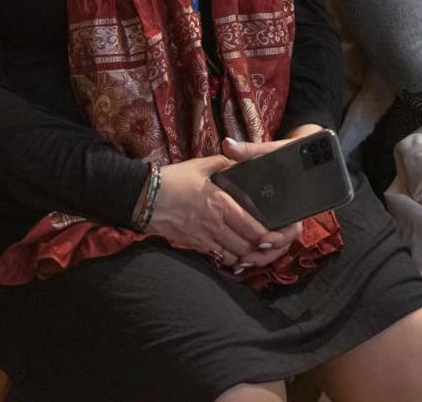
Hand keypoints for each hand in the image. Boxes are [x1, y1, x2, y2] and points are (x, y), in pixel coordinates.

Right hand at [146, 153, 294, 270]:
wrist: (144, 198)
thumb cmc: (173, 180)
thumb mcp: (201, 165)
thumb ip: (225, 163)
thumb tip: (240, 161)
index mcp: (220, 204)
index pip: (251, 226)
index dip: (267, 236)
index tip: (277, 237)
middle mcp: (215, 224)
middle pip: (246, 246)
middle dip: (262, 250)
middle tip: (272, 247)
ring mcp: (204, 238)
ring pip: (234, 256)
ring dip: (248, 257)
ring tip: (258, 252)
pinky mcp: (195, 245)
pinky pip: (218, 258)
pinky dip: (230, 260)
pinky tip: (237, 255)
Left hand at [218, 138, 303, 265]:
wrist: (294, 156)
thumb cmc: (282, 154)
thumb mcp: (267, 150)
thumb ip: (248, 150)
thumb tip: (229, 145)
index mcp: (294, 202)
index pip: (293, 228)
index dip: (280, 238)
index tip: (264, 239)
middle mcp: (289, 216)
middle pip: (283, 245)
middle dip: (267, 254)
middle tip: (248, 258)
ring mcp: (280, 222)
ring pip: (275, 249)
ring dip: (261, 257)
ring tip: (242, 262)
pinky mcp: (269, 225)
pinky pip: (267, 245)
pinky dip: (257, 253)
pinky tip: (240, 259)